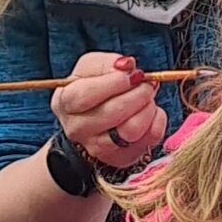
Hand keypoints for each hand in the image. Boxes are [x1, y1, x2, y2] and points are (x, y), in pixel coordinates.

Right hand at [51, 53, 167, 169]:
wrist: (93, 118)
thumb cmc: (92, 87)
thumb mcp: (92, 67)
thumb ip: (107, 63)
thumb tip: (127, 66)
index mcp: (65, 102)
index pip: (86, 95)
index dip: (113, 83)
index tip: (132, 74)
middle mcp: (77, 129)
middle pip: (111, 114)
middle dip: (137, 94)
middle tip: (146, 84)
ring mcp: (98, 148)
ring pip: (131, 130)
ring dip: (147, 108)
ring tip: (147, 98)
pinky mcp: (121, 158)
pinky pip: (149, 139)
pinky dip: (157, 121)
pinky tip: (150, 112)